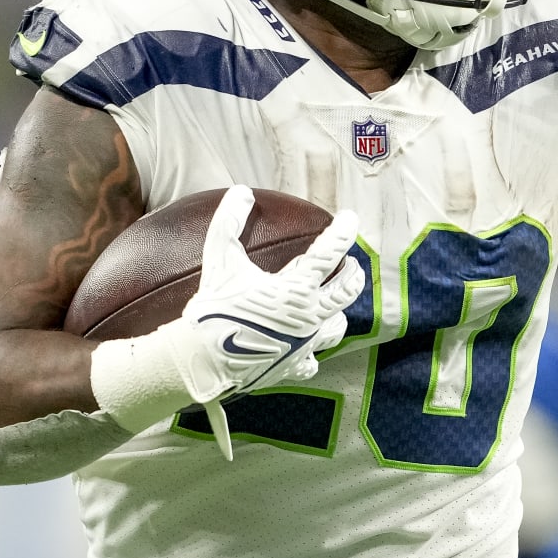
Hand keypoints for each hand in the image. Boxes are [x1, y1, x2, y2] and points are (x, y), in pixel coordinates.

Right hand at [173, 187, 362, 455]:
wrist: (204, 360)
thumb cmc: (213, 308)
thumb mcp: (219, 259)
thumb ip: (229, 222)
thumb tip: (241, 191)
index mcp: (295, 288)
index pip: (328, 253)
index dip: (343, 232)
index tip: (351, 218)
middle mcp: (308, 316)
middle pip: (346, 291)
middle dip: (353, 274)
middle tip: (352, 264)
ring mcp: (304, 344)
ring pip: (337, 328)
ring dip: (338, 312)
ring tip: (334, 306)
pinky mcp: (293, 366)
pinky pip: (312, 361)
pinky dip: (312, 353)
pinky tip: (307, 348)